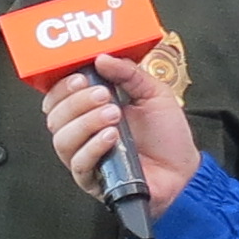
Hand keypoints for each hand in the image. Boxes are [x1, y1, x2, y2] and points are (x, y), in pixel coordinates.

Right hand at [39, 51, 201, 223]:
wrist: (183, 170)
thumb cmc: (167, 136)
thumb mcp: (153, 93)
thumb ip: (129, 73)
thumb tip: (102, 58)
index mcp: (90, 111)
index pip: (58, 98)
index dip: (62, 87)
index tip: (81, 78)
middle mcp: (82, 134)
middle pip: (56, 117)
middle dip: (77, 102)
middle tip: (104, 96)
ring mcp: (85, 157)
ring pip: (62, 139)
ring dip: (86, 123)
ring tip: (114, 116)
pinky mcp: (92, 180)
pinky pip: (79, 163)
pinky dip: (93, 146)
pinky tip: (112, 137)